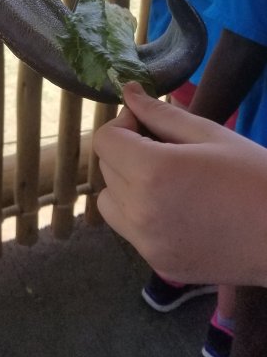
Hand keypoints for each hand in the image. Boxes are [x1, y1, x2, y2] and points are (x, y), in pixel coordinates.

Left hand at [93, 82, 266, 286]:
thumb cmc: (255, 176)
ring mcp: (148, 244)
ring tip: (165, 180)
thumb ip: (161, 114)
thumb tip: (128, 91)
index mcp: (151, 172)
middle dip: (126, 153)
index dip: (123, 125)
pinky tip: (178, 209)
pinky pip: (132, 232)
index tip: (149, 126)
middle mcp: (140, 212)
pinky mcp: (160, 266)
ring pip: (110, 204)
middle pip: (105, 170)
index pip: (105, 141)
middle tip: (163, 148)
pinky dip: (141, 216)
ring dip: (125, 186)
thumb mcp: (210, 134)